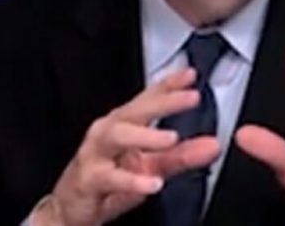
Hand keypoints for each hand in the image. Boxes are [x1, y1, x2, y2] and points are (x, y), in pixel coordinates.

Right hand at [35, 68, 219, 225]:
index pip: (148, 97)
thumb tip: (212, 145)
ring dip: (145, 136)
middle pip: (135, 109)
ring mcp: (95, 154)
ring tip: (171, 138)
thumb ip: (182, 156)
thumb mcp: (151, 167)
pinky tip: (153, 183)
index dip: (169, 84)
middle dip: (163, 101)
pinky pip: (110, 177)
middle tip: (190, 98)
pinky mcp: (89, 180)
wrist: (72, 209)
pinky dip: (132, 180)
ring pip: (117, 135)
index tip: (191, 74)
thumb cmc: (109, 180)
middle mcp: (109, 132)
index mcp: (125, 123)